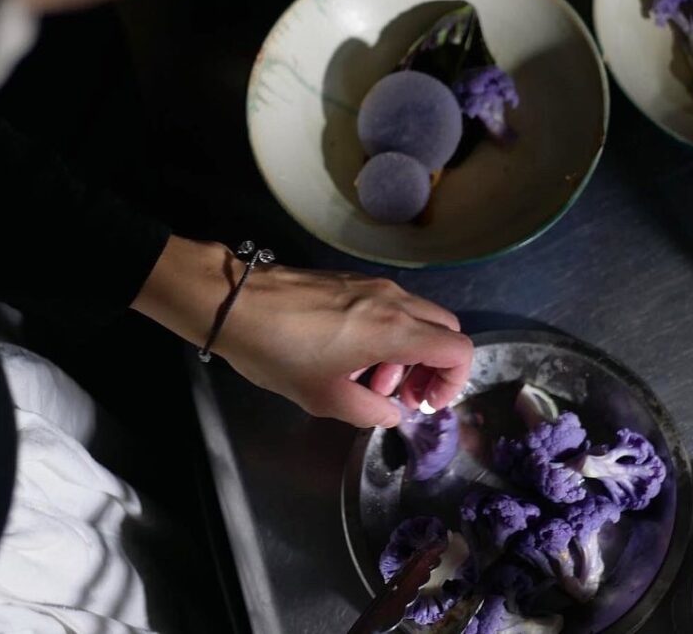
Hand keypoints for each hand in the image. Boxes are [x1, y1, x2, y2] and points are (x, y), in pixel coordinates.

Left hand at [132, 237, 473, 427]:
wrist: (235, 303)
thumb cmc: (279, 352)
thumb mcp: (324, 397)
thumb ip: (368, 412)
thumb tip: (390, 412)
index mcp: (394, 330)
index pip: (457, 350)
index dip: (455, 382)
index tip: (427, 403)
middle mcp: (394, 301)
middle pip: (444, 330)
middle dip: (434, 368)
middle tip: (403, 396)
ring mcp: (374, 286)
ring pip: (417, 318)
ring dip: (408, 353)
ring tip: (370, 382)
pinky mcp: (353, 281)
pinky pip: (391, 308)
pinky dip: (388, 334)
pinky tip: (351, 357)